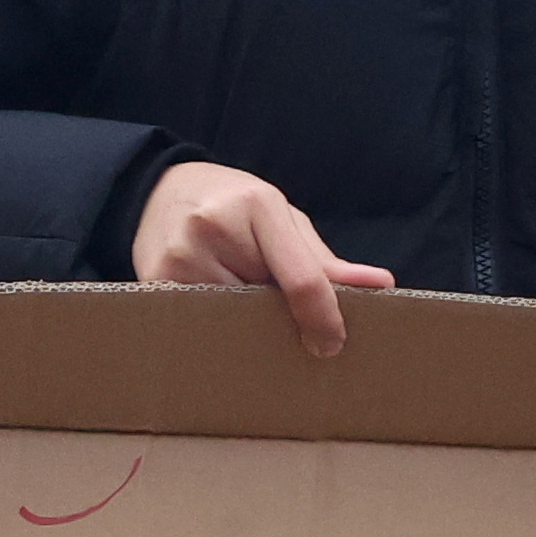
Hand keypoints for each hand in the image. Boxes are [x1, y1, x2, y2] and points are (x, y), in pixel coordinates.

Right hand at [131, 163, 390, 355]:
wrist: (157, 191)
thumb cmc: (233, 206)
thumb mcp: (281, 218)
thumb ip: (323, 259)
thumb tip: (381, 285)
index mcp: (257, 205)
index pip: (301, 278)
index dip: (323, 318)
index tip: (332, 345)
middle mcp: (214, 227)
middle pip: (265, 305)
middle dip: (280, 318)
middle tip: (281, 317)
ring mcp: (179, 256)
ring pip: (233, 320)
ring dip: (247, 323)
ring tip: (239, 300)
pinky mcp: (154, 281)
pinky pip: (201, 324)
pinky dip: (218, 326)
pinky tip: (216, 311)